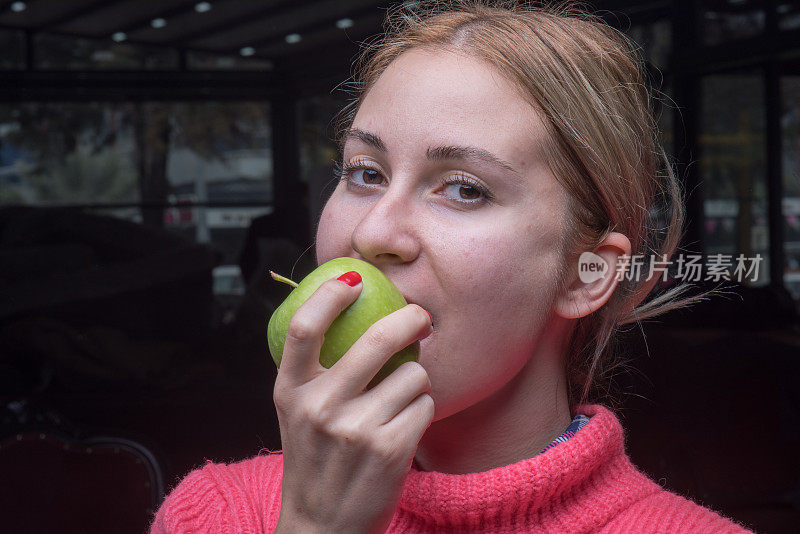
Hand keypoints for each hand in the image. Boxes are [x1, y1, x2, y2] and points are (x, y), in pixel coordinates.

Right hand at [273, 274, 433, 533]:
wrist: (323, 527)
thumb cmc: (317, 459)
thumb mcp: (298, 412)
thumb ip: (316, 370)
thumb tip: (353, 307)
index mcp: (290, 392)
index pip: (303, 328)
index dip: (330, 296)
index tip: (356, 279)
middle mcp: (318, 408)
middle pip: (375, 339)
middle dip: (411, 319)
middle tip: (421, 318)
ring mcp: (354, 430)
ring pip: (412, 375)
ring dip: (416, 382)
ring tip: (399, 402)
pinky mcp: (389, 450)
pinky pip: (426, 405)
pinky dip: (422, 410)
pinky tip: (405, 427)